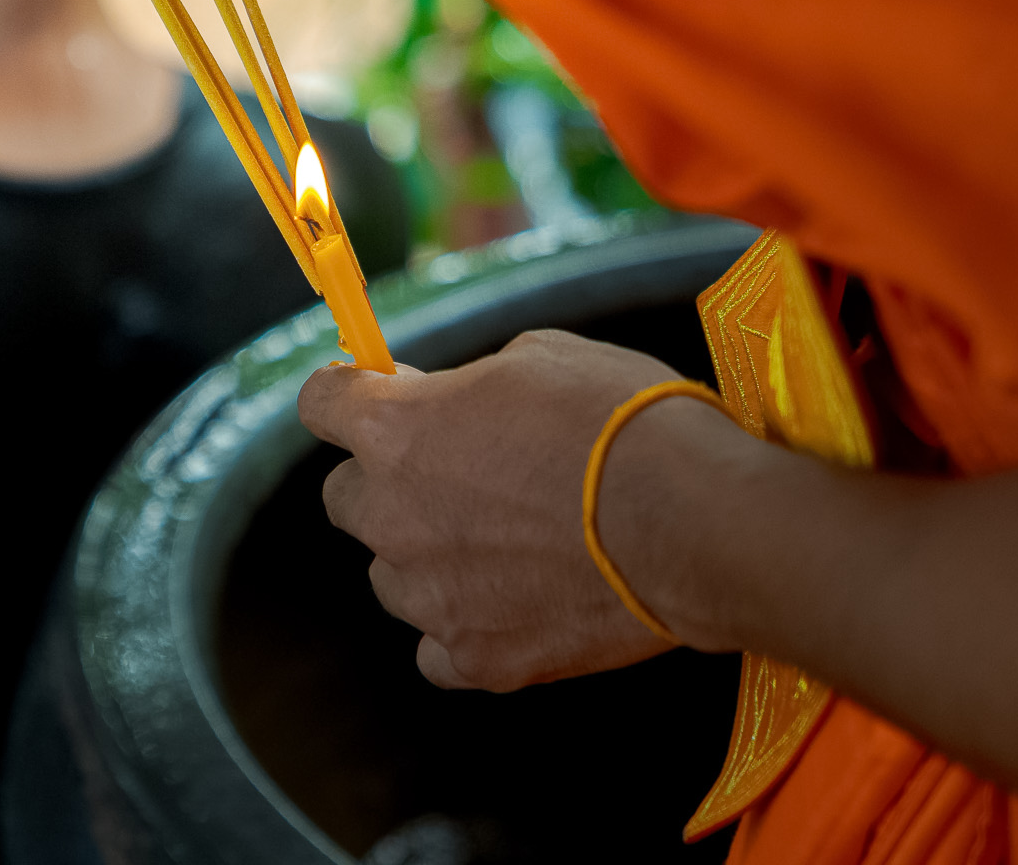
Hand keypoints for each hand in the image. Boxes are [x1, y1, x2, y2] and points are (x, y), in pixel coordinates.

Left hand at [298, 329, 719, 690]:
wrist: (696, 523)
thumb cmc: (624, 421)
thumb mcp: (537, 358)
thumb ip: (465, 387)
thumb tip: (442, 402)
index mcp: (395, 428)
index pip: (320, 402)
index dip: (348, 395)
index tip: (373, 398)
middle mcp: (391, 514)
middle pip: (345, 498)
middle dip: (388, 483)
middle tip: (459, 477)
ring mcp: (429, 595)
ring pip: (392, 576)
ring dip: (428, 559)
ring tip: (507, 546)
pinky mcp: (477, 659)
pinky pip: (437, 650)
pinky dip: (465, 629)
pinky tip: (513, 605)